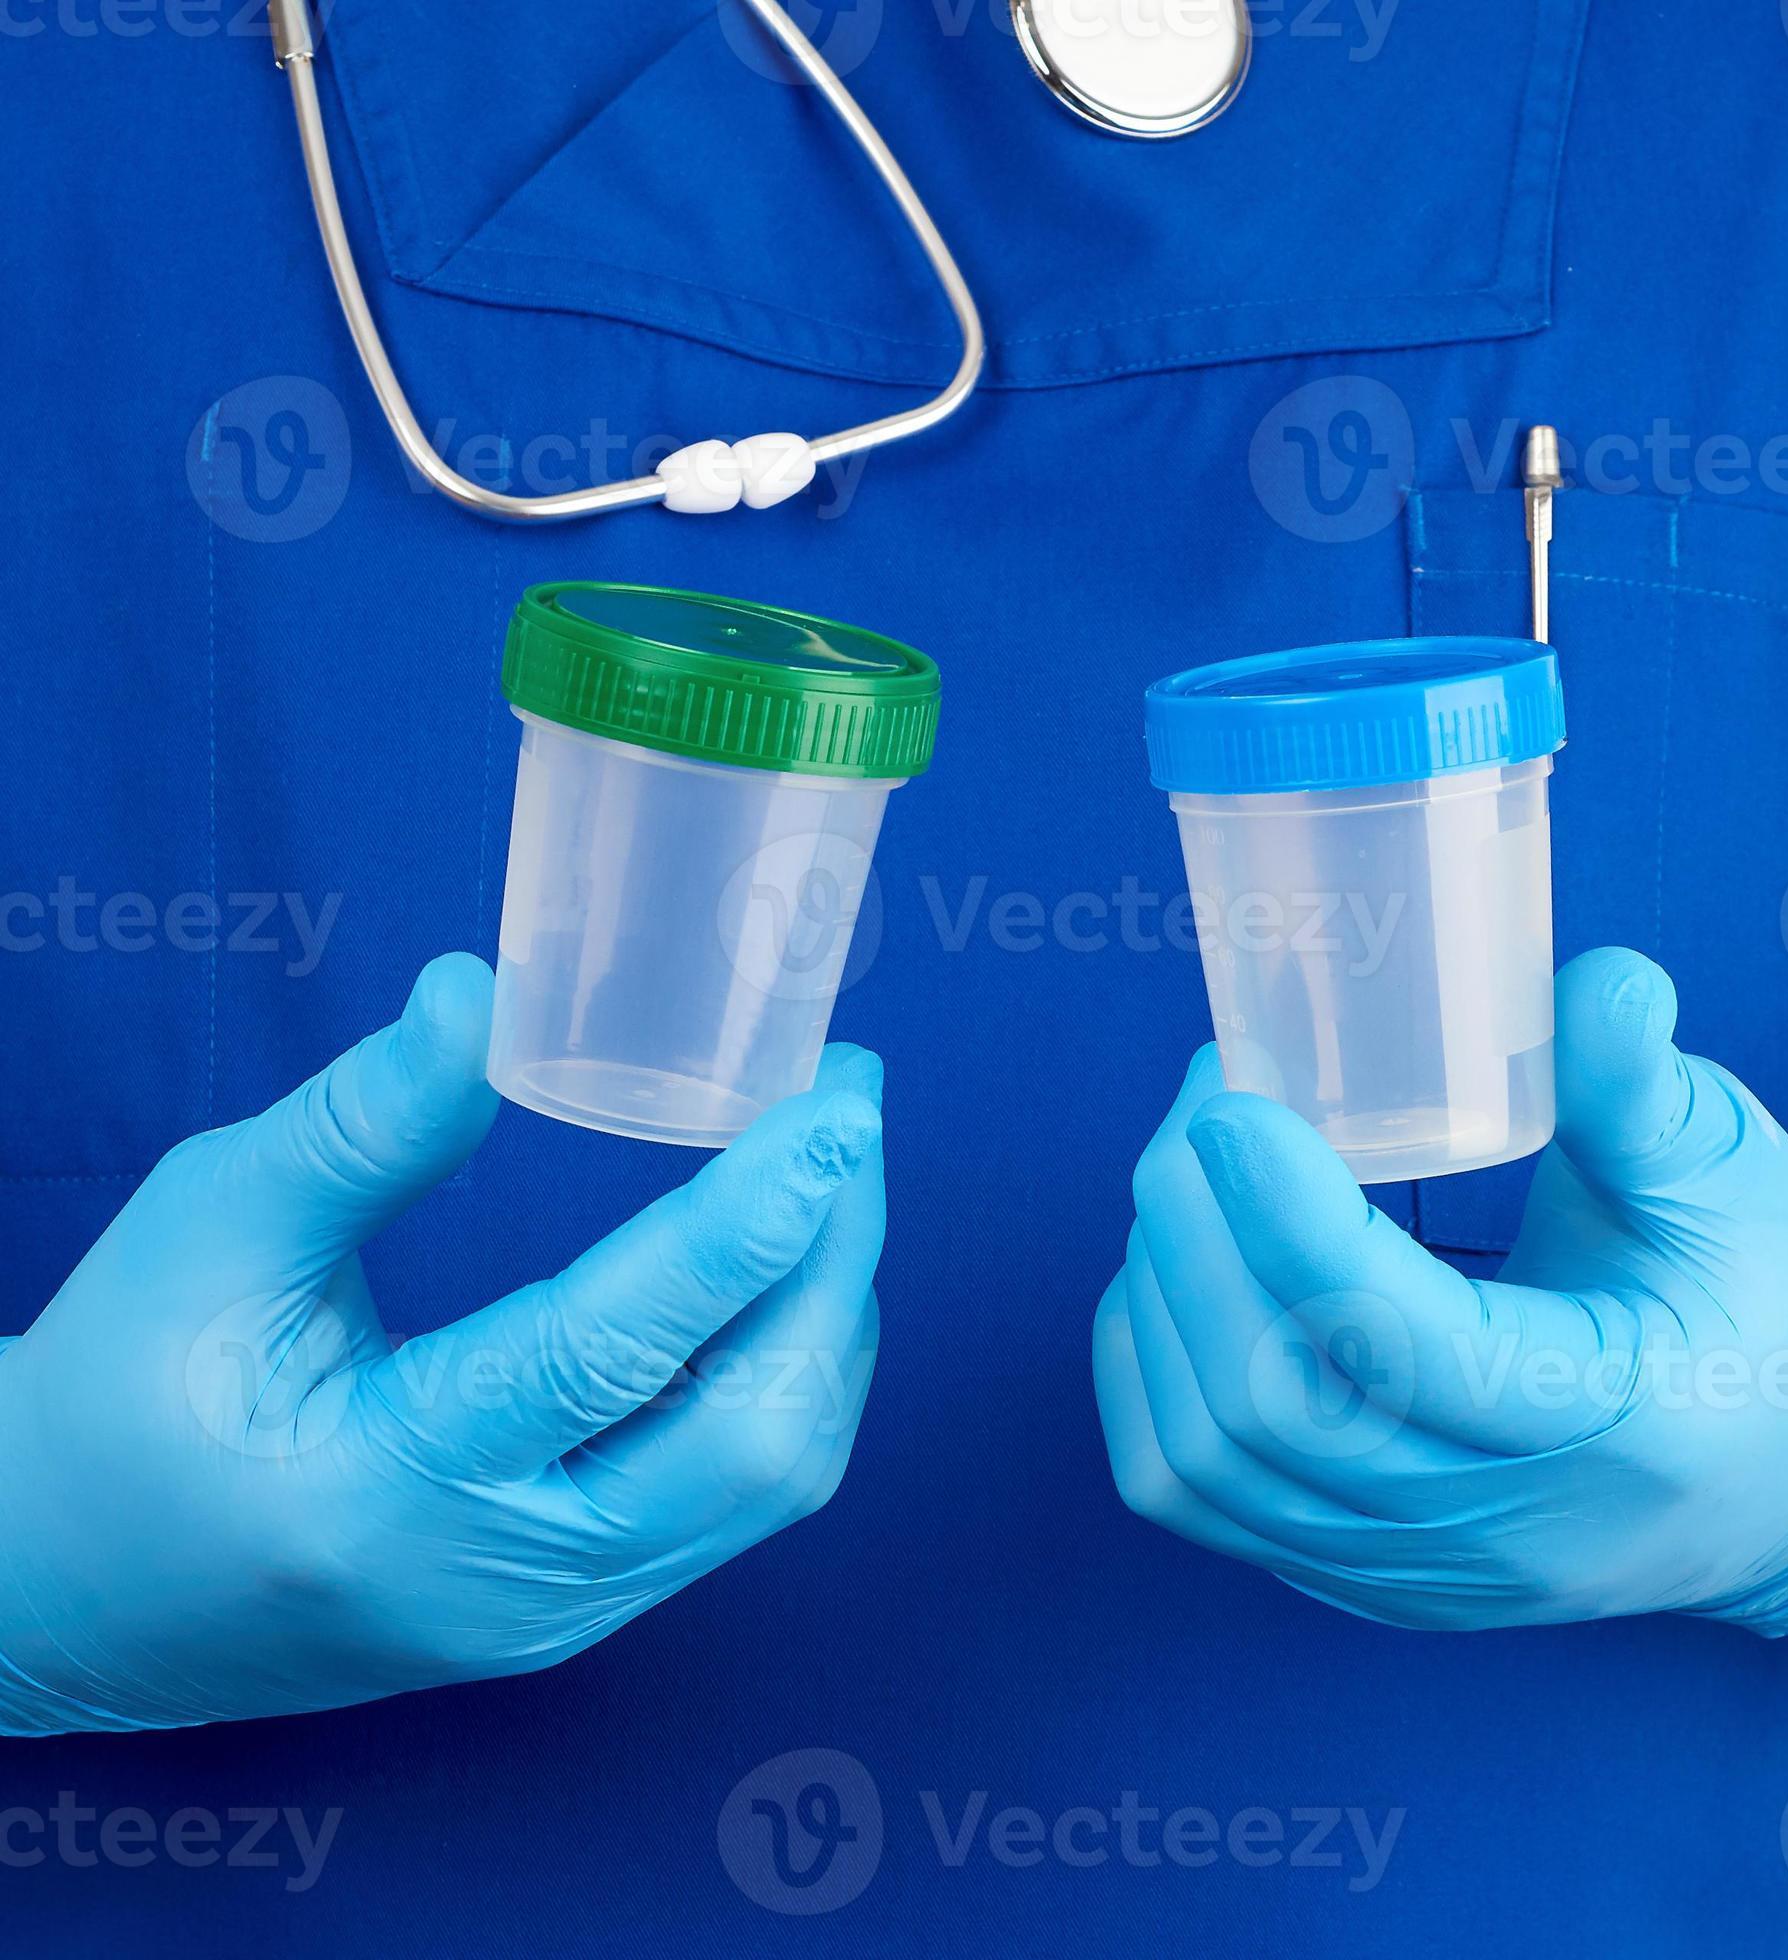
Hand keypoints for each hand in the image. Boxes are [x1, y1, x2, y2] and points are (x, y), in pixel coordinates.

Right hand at [0, 954, 883, 1732]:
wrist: (72, 1588)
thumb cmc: (122, 1395)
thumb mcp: (208, 1231)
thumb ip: (361, 1126)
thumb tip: (487, 996)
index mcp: (384, 1491)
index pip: (611, 1354)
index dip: (745, 1222)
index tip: (837, 1106)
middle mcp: (501, 1584)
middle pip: (753, 1439)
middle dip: (834, 1263)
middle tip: (851, 1113)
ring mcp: (553, 1616)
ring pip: (771, 1479)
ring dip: (829, 1318)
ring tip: (833, 1176)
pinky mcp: (575, 1608)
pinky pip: (736, 1496)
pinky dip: (790, 1376)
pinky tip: (787, 1277)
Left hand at [1094, 948, 1787, 1636]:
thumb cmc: (1769, 1305)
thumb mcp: (1734, 1180)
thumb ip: (1642, 1087)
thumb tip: (1591, 980)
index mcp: (1618, 1430)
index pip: (1408, 1348)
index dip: (1292, 1221)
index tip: (1234, 1102)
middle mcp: (1503, 1534)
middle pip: (1272, 1406)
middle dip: (1196, 1236)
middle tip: (1202, 1105)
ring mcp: (1419, 1575)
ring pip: (1209, 1462)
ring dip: (1160, 1296)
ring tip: (1186, 1172)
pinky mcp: (1361, 1577)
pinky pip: (1194, 1495)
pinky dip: (1144, 1375)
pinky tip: (1169, 1275)